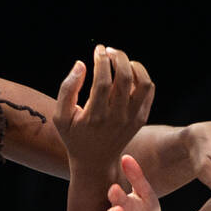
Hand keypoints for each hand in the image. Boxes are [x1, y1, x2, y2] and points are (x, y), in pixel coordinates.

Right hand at [54, 46, 154, 171]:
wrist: (96, 162)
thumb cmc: (74, 136)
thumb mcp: (61, 117)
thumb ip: (67, 89)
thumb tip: (81, 64)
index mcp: (95, 116)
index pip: (102, 81)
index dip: (101, 60)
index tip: (97, 49)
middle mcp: (117, 118)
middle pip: (125, 78)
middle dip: (118, 57)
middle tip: (108, 51)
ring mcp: (132, 119)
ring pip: (143, 83)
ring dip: (134, 65)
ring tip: (121, 61)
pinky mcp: (141, 119)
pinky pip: (149, 91)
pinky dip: (141, 76)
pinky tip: (128, 74)